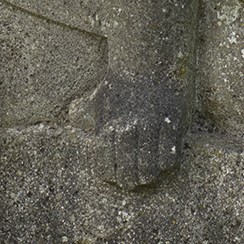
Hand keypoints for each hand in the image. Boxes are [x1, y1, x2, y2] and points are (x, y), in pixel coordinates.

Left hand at [91, 73, 188, 190]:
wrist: (143, 62)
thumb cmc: (117, 85)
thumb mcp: (94, 100)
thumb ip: (82, 115)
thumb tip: (73, 123)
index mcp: (108, 128)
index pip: (106, 168)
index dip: (110, 175)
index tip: (114, 174)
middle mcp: (128, 130)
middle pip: (127, 173)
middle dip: (128, 181)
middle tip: (131, 181)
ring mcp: (151, 128)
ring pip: (149, 169)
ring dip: (147, 175)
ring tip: (146, 174)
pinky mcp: (170, 123)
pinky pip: (169, 156)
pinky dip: (166, 163)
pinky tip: (162, 158)